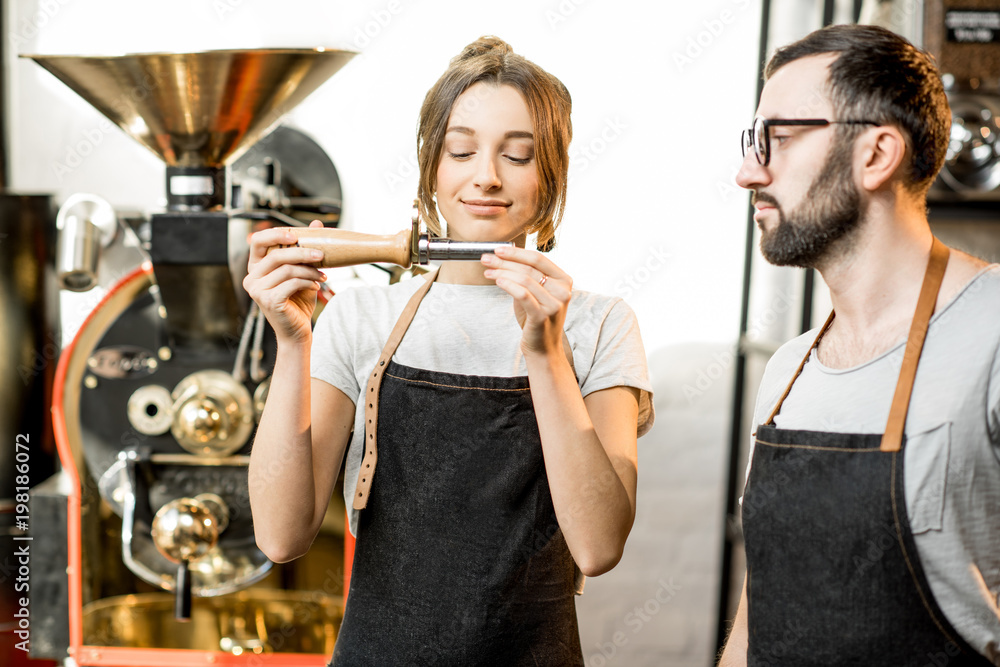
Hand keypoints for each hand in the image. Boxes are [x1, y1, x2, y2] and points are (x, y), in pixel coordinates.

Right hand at [243, 220, 327, 345]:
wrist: (297, 330)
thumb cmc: (298, 301)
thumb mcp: (302, 271)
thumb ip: (305, 248)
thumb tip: (316, 224)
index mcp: (256, 267)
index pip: (258, 241)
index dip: (275, 233)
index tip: (296, 234)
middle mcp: (251, 277)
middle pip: (277, 255)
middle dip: (302, 252)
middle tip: (321, 254)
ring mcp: (257, 290)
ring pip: (287, 269)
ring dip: (310, 270)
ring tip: (323, 275)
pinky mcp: (268, 300)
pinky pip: (292, 283)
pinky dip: (308, 282)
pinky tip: (316, 286)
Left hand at [481, 245, 571, 356]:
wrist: (543, 349)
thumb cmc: (537, 319)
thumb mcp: (536, 294)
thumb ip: (527, 276)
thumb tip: (503, 258)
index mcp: (564, 280)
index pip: (538, 258)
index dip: (516, 252)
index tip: (498, 249)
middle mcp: (563, 291)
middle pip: (529, 267)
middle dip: (504, 261)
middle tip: (486, 258)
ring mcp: (554, 304)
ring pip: (524, 279)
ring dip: (502, 272)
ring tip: (487, 271)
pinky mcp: (542, 316)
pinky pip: (522, 294)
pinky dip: (508, 285)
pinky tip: (497, 281)